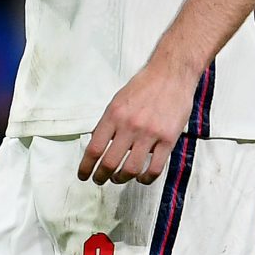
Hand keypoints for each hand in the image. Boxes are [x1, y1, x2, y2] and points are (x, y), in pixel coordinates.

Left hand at [81, 60, 195, 183]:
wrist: (171, 74)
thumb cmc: (144, 86)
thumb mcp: (117, 101)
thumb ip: (108, 123)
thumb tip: (97, 145)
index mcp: (113, 115)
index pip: (94, 149)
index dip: (86, 167)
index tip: (83, 175)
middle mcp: (129, 126)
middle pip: (110, 162)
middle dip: (101, 177)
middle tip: (100, 180)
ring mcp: (150, 134)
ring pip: (131, 169)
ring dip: (122, 179)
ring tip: (119, 178)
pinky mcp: (168, 139)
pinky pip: (154, 168)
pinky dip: (146, 179)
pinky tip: (142, 178)